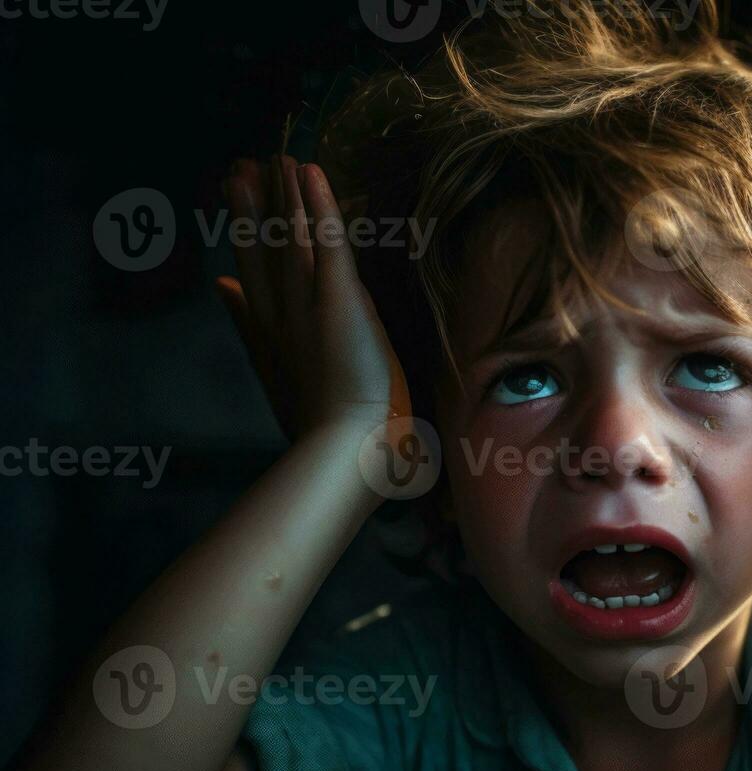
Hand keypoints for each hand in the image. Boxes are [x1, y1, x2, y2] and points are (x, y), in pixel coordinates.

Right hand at [216, 157, 410, 442]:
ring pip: (290, 237)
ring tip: (276, 158)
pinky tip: (311, 172)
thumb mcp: (280, 378)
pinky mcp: (338, 296)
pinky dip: (320, 204)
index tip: (232, 199)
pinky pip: (328, 240)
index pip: (252, 274)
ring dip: (284, 195)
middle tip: (243, 165)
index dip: (242, 234)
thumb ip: (249, 331)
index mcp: (269, 336)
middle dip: (253, 206)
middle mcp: (281, 314)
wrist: (343, 445)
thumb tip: (222, 290)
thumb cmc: (323, 427)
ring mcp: (306, 303)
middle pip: (262, 250)